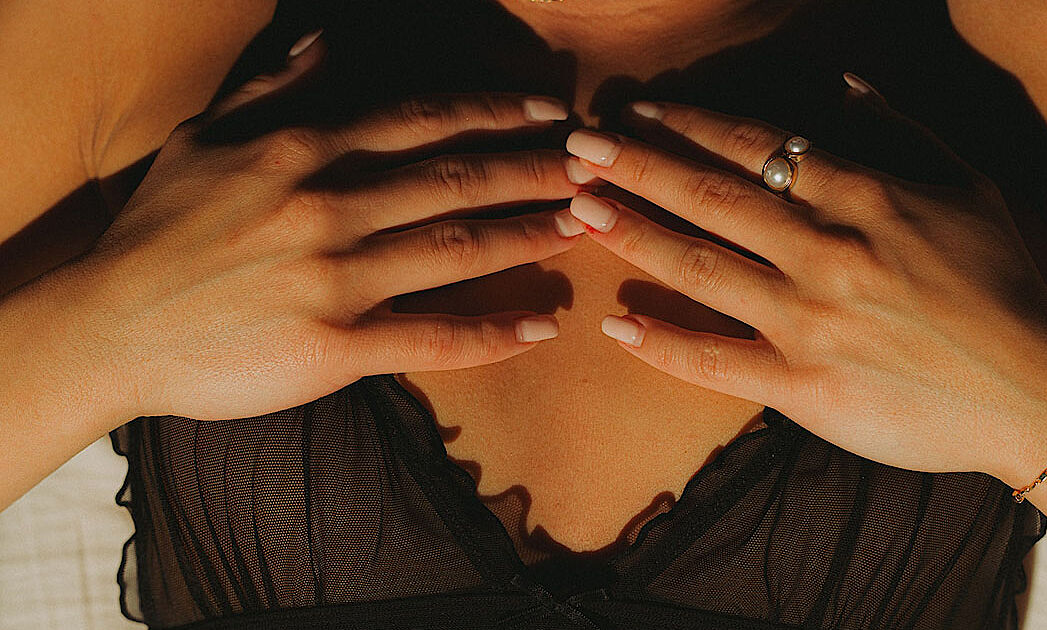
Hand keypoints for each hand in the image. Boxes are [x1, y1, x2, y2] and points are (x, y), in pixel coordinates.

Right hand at [44, 34, 590, 421]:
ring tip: (585, 227)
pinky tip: (539, 327)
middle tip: (593, 167)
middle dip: (534, 170)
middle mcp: (328, 206)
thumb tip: (324, 46)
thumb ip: (270, 90)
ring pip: (457, 250)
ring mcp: (335, 278)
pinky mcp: (334, 347)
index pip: (420, 122)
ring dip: (531, 236)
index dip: (493, 113)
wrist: (109, 324)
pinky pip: (431, 339)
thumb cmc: (157, 230)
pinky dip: (492, 335)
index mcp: (302, 151)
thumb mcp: (203, 140)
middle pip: (457, 180)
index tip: (548, 111)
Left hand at [561, 81, 1046, 476]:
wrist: (1034, 393)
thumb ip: (901, 132)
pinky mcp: (803, 388)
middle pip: (710, 198)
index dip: (688, 128)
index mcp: (862, 197)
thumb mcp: (969, 187)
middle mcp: (825, 251)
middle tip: (578, 147)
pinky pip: (717, 363)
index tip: (641, 113)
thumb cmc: (1006, 286)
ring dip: (634, 236)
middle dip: (637, 166)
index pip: (754, 151)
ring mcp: (809, 322)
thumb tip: (843, 87)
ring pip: (701, 269)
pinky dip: (663, 345)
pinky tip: (616, 327)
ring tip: (581, 210)